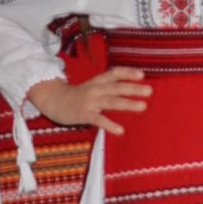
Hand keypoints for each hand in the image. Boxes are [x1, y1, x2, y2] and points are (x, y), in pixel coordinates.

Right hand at [31, 67, 151, 136]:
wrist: (53, 100)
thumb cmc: (78, 95)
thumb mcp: (93, 86)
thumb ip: (109, 87)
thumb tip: (132, 88)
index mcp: (98, 81)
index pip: (114, 73)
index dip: (128, 73)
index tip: (142, 74)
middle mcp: (95, 89)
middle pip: (116, 87)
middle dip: (133, 88)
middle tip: (150, 90)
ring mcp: (89, 101)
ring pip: (111, 101)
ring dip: (127, 103)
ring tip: (143, 106)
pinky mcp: (83, 114)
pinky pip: (98, 120)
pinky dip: (110, 125)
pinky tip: (121, 130)